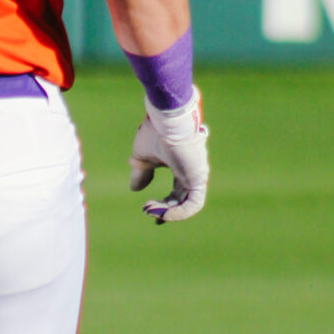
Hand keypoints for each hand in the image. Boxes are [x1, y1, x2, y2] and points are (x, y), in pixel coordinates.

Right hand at [129, 87, 208, 223]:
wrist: (167, 120)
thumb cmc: (155, 132)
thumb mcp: (142, 156)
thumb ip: (141, 172)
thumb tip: (135, 189)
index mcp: (181, 166)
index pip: (177, 191)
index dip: (164, 204)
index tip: (147, 209)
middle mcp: (192, 172)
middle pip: (182, 199)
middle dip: (165, 210)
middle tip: (148, 212)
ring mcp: (197, 175)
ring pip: (188, 204)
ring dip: (168, 211)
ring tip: (150, 211)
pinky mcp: (198, 178)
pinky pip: (194, 204)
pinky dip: (179, 212)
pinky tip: (163, 213)